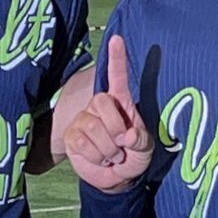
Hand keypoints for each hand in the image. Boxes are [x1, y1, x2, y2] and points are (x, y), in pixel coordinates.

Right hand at [64, 35, 152, 191]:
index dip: (117, 58)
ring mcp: (84, 119)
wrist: (115, 179)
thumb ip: (141, 140)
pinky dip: (96, 157)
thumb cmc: (133, 157)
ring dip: (107, 149)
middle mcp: (100, 106)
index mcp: (121, 103)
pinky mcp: (72, 136)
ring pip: (93, 127)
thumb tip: (127, 135)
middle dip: (114, 127)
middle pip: (102, 102)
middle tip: (122, 144)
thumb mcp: (145, 149)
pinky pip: (82, 143)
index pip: (117, 77)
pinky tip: (99, 158)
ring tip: (112, 155)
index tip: (117, 38)